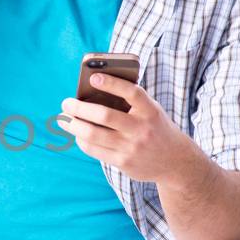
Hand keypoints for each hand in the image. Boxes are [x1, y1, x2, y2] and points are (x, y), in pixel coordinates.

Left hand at [58, 72, 190, 183]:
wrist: (176, 162)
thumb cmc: (155, 128)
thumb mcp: (151, 111)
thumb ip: (130, 102)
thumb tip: (92, 92)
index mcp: (151, 111)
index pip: (132, 93)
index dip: (112, 84)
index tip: (93, 77)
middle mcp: (142, 129)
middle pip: (105, 116)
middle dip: (80, 108)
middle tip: (66, 103)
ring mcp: (132, 147)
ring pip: (94, 134)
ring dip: (73, 125)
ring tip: (64, 119)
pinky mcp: (124, 162)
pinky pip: (95, 150)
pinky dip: (82, 140)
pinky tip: (77, 134)